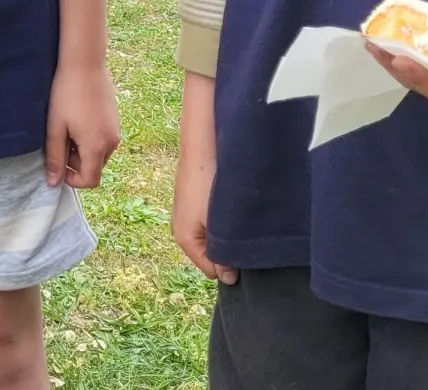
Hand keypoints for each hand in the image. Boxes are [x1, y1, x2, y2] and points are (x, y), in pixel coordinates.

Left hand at [45, 62, 120, 187]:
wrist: (85, 64)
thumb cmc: (66, 94)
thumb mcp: (56, 127)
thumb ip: (55, 157)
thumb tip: (53, 182)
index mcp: (96, 147)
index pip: (90, 180)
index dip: (72, 180)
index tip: (57, 165)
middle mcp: (112, 142)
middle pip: (95, 168)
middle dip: (76, 163)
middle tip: (59, 141)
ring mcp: (116, 130)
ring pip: (99, 154)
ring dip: (83, 151)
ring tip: (67, 129)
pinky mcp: (116, 120)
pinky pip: (104, 140)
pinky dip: (91, 139)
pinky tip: (77, 120)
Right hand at [171, 145, 235, 283]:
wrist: (201, 150)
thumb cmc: (207, 186)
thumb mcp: (217, 226)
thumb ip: (222, 255)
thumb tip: (229, 279)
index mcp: (184, 240)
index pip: (212, 271)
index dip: (230, 267)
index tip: (245, 253)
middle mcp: (182, 231)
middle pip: (210, 256)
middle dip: (226, 252)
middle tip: (242, 237)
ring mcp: (186, 216)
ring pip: (211, 239)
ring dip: (225, 236)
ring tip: (237, 222)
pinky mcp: (193, 204)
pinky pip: (209, 224)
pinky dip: (220, 222)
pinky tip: (230, 210)